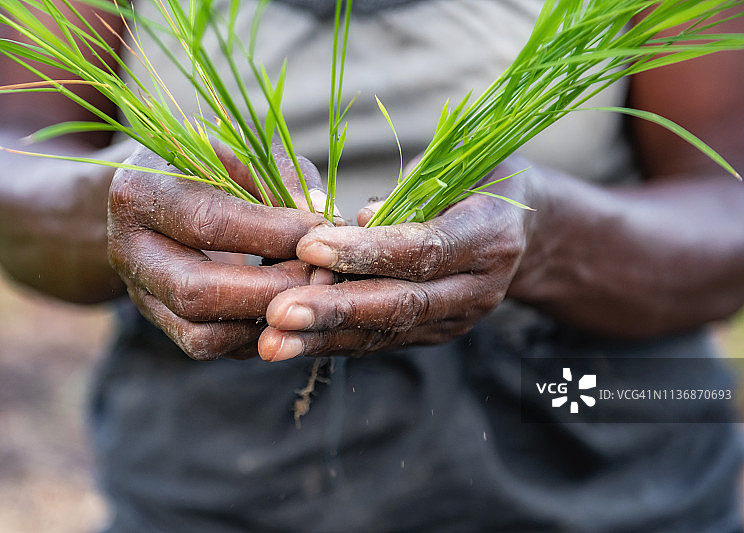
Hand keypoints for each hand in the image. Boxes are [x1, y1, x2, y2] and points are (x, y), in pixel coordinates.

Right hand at [107, 143, 335, 359]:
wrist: (157, 195)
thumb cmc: (208, 164)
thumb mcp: (239, 152)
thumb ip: (282, 177)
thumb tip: (326, 219)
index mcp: (140, 193)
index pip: (210, 224)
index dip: (275, 232)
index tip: (323, 230)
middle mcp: (128, 251)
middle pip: (197, 291)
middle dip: (273, 288)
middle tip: (324, 274)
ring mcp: (140, 293)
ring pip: (200, 333)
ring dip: (266, 321)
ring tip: (310, 293)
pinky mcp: (161, 321)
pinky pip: (208, 345)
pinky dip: (254, 335)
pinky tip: (287, 307)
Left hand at [258, 157, 536, 360]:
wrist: (523, 232)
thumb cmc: (478, 183)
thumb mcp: (456, 165)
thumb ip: (410, 192)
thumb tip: (359, 218)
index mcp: (489, 235)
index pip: (424, 248)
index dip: (366, 251)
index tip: (308, 245)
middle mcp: (480, 287)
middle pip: (403, 303)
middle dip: (336, 309)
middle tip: (278, 313)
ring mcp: (460, 318)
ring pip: (388, 332)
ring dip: (326, 337)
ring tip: (272, 342)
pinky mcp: (438, 334)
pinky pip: (384, 341)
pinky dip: (337, 341)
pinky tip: (294, 342)